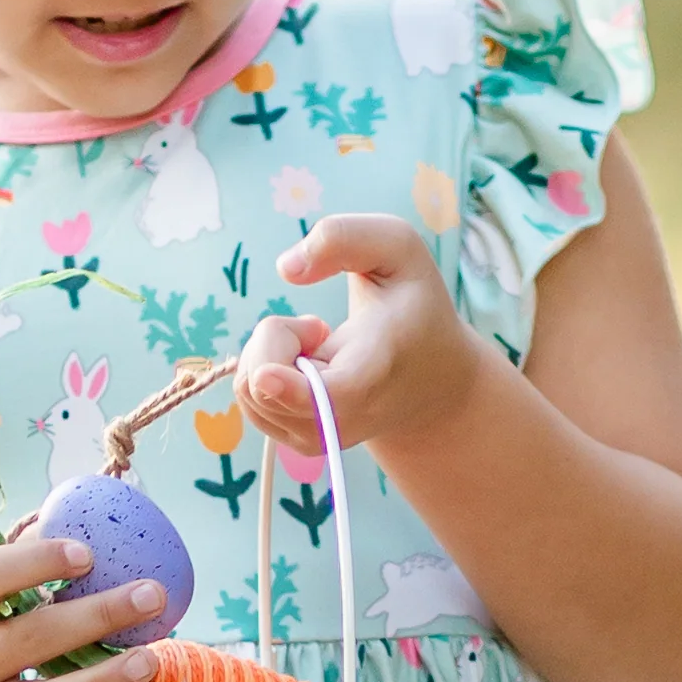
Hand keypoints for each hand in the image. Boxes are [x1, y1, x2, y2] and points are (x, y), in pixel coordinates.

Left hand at [236, 218, 481, 463]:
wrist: (431, 380)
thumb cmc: (413, 305)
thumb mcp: (398, 247)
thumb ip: (342, 238)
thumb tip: (286, 269)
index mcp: (378, 364)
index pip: (332, 393)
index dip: (290, 386)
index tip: (265, 375)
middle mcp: (348, 415)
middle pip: (265, 381)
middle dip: (275, 334)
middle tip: (318, 326)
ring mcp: (323, 437)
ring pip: (250, 389)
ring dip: (271, 352)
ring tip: (319, 346)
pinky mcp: (300, 443)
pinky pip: (249, 399)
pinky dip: (265, 371)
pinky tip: (308, 366)